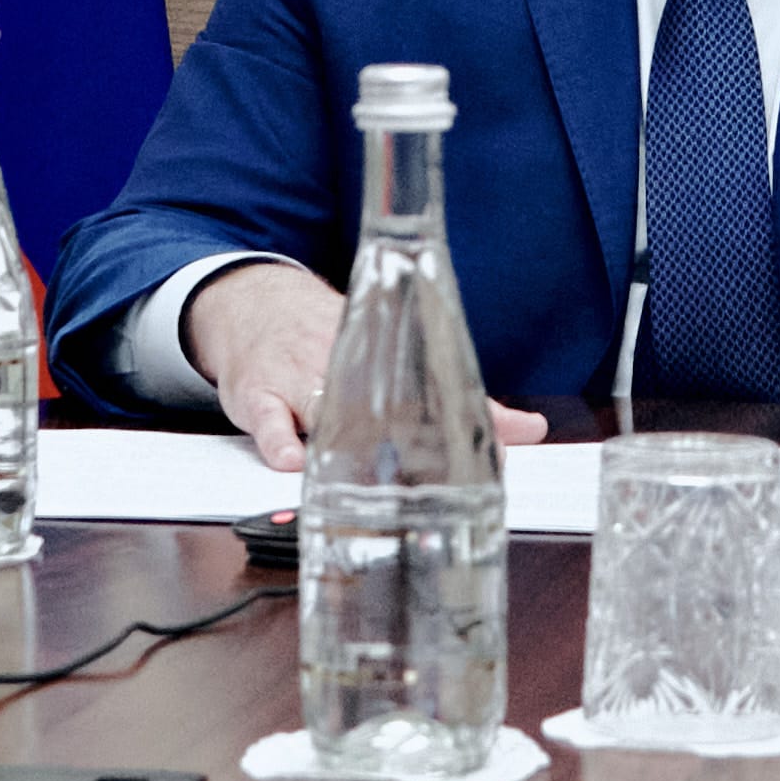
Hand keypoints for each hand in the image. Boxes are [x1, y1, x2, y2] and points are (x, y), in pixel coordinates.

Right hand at [186, 261, 546, 474]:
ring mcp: (299, 378)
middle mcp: (346, 365)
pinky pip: (267, 419)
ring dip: (347, 439)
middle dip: (415, 440)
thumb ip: (459, 400)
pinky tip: (293, 462)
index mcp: (386, 360)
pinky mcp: (258, 393)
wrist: (251, 302)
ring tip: (369, 472)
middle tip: (445, 478)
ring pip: (325, 407)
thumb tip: (528, 429)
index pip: (437, 390)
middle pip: (385, 402)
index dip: (471, 418)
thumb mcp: (390, 358)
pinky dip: (279, 440)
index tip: (506, 448)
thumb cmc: (327, 338)